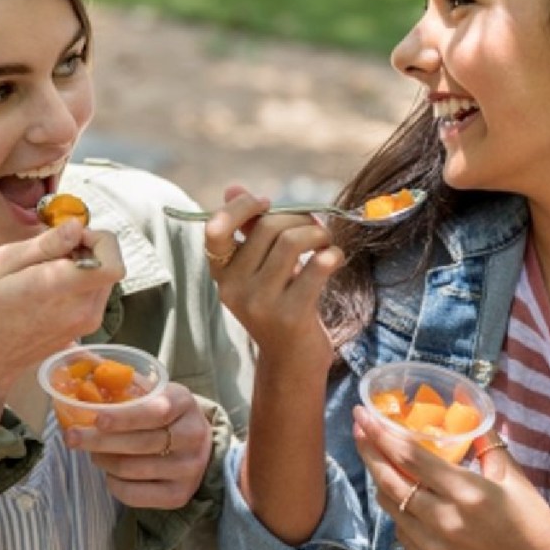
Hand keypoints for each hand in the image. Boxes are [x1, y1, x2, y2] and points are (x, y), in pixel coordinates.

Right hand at [0, 220, 124, 415]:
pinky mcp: (88, 327)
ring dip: (86, 265)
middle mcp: (83, 308)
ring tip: (49, 270)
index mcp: (60, 288)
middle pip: (111, 263)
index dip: (99, 239)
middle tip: (53, 252)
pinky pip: (97, 292)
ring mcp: (88, 321)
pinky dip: (83, 282)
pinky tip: (53, 287)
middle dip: (88, 248)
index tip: (72, 236)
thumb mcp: (1, 263)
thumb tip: (78, 225)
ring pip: (106, 277)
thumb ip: (45, 244)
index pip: (112, 263)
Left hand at [64, 382, 212, 508]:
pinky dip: (114, 483)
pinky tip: (110, 472)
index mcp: (184, 403)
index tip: (97, 419)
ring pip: (133, 469)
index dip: (125, 418)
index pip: (155, 412)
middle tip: (71, 437)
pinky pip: (135, 495)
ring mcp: (188, 468)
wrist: (198, 444)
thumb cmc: (166, 412)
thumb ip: (121, 380)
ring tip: (93, 452)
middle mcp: (193, 436)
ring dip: (103, 460)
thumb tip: (73, 354)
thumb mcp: (154, 390)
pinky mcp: (179, 495)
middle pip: (140, 443)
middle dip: (100, 441)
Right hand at [204, 186, 343, 371]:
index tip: (267, 202)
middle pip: (268, 228)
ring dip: (317, 233)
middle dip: (298, 218)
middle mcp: (235, 288)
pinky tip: (334, 258)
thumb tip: (233, 188)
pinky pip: (316, 267)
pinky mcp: (290, 315)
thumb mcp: (258, 269)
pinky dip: (331, 254)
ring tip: (325, 242)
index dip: (241, 208)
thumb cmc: (278, 305)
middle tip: (315, 228)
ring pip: (291, 242)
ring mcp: (261, 303)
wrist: (292, 361)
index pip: (215, 230)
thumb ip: (248, 230)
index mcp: (223, 274)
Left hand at [352, 406, 549, 549]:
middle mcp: (445, 521)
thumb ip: (483, 438)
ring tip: (376, 456)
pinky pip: (401, 532)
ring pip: (391, 506)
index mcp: (467, 493)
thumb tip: (463, 397)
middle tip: (358, 428)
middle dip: (368, 450)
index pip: (410, 458)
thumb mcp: (511, 476)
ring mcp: (434, 549)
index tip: (364, 414)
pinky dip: (397, 509)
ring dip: (379, 479)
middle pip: (390, 481)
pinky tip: (399, 493)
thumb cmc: (532, 522)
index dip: (381, 433)